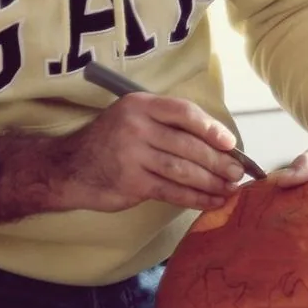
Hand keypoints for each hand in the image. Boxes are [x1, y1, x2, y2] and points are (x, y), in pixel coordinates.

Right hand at [0, 94, 243, 222]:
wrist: (70, 167)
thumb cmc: (110, 141)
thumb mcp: (132, 118)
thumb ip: (166, 124)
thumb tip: (217, 142)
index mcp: (140, 105)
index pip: (184, 112)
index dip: (212, 128)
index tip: (230, 143)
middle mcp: (136, 127)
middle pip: (188, 145)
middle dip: (218, 161)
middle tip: (238, 172)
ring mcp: (132, 156)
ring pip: (183, 170)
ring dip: (211, 182)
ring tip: (230, 188)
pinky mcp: (131, 183)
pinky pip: (172, 191)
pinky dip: (196, 198)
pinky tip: (212, 201)